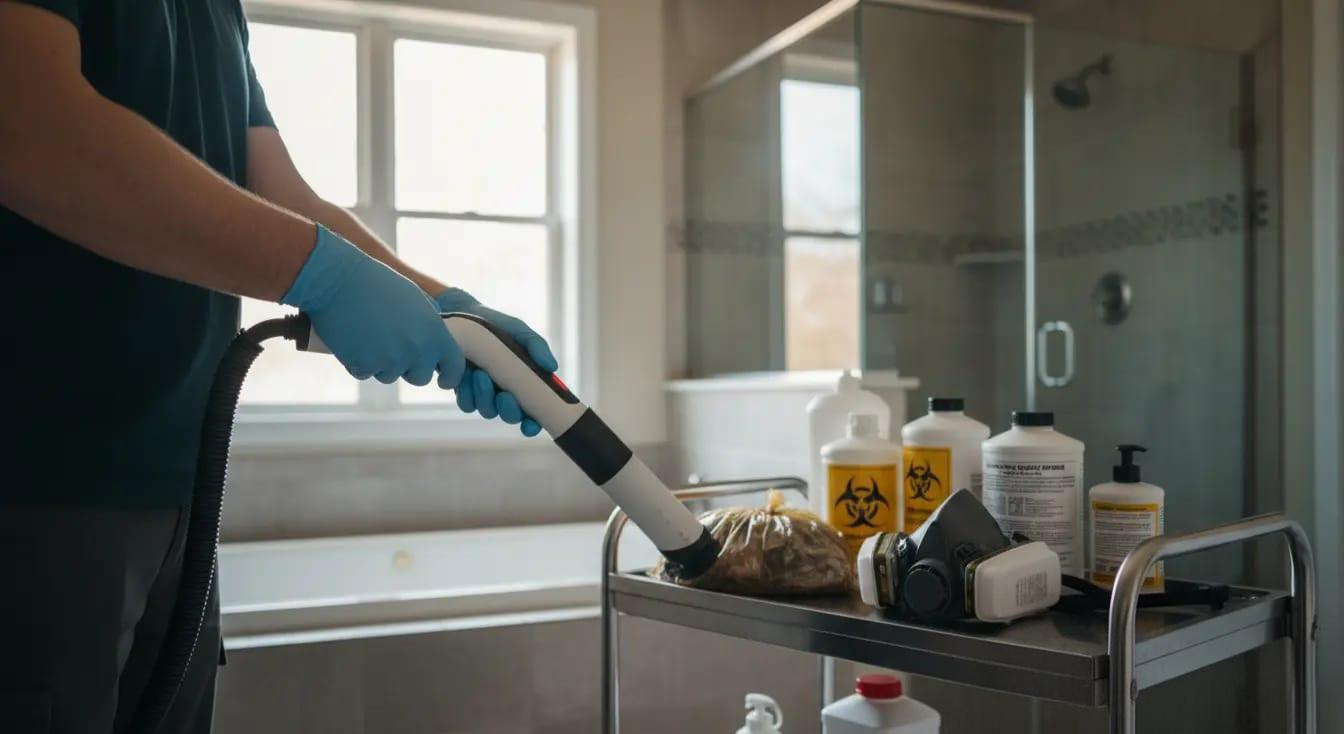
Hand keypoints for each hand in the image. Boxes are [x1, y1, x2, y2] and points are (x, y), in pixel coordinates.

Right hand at [282, 226, 464, 387]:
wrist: (337, 279)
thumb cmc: (375, 283)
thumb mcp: (414, 297)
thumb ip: (430, 321)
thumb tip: (439, 338)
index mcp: (434, 332)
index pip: (454, 366)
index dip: (450, 376)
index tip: (443, 381)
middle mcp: (417, 350)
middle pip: (420, 377)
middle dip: (409, 368)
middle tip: (393, 348)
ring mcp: (390, 360)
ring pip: (390, 375)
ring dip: (381, 363)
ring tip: (368, 334)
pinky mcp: (364, 366)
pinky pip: (365, 372)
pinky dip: (358, 361)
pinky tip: (352, 339)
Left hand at [435, 288, 557, 436]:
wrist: (460, 314)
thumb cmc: (494, 324)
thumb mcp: (519, 331)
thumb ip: (537, 347)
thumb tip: (552, 368)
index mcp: (523, 383)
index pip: (533, 412)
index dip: (533, 424)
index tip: (531, 424)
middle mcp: (505, 392)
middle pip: (511, 416)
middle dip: (508, 410)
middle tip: (504, 395)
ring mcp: (483, 394)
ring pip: (487, 411)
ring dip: (485, 397)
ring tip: (480, 373)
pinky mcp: (463, 390)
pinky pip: (467, 404)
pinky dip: (467, 392)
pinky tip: (466, 374)